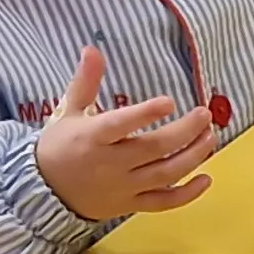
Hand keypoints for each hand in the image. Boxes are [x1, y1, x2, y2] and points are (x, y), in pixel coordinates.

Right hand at [32, 45, 221, 219]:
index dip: (145, 114)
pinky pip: (163, 203)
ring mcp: (122, 188)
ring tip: (210, 137)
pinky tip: (206, 178)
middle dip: (184, 132)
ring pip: (164, 175)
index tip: (170, 101)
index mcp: (91, 138)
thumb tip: (92, 48)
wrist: (43, 192)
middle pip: (153, 149)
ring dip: (193, 156)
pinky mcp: (130, 205)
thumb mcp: (68, 111)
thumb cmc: (60, 145)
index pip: (120, 125)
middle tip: (204, 114)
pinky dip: (187, 195)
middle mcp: (108, 164)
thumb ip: (85, 81)